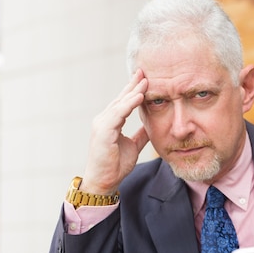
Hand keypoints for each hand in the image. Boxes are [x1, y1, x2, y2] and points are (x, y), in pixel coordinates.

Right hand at [82, 69, 149, 194]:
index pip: (123, 102)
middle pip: (121, 98)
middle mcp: (104, 119)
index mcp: (110, 122)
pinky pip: (118, 114)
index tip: (146, 78)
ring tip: (146, 80)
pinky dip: (129, 104)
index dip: (134, 89)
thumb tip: (151, 124)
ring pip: (120, 103)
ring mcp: (102, 124)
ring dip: (133, 91)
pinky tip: (140, 96)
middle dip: (133, 84)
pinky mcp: (103, 131)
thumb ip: (141, 134)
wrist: (105, 181)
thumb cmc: (115, 165)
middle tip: (145, 71)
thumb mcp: (133, 145)